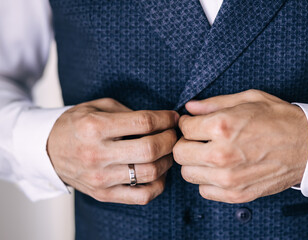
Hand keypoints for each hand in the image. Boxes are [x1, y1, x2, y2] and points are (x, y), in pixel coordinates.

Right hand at [47, 98, 178, 204]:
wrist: (48, 150)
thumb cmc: (76, 124)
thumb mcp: (97, 107)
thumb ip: (128, 112)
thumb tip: (161, 120)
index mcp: (95, 127)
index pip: (144, 123)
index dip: (165, 119)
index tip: (173, 117)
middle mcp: (97, 155)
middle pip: (150, 149)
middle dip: (170, 139)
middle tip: (174, 134)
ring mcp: (101, 178)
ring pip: (150, 173)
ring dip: (168, 161)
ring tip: (167, 152)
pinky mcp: (104, 194)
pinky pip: (142, 196)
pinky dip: (159, 184)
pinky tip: (159, 172)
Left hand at [173, 90, 307, 203]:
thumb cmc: (280, 119)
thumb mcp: (249, 99)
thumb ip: (214, 103)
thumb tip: (189, 107)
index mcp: (222, 126)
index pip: (184, 127)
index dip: (187, 123)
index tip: (194, 124)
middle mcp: (221, 154)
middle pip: (180, 153)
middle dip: (186, 143)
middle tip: (198, 139)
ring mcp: (228, 178)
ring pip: (188, 174)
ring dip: (195, 163)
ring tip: (209, 154)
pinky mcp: (237, 194)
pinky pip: (204, 191)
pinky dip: (207, 181)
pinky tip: (220, 170)